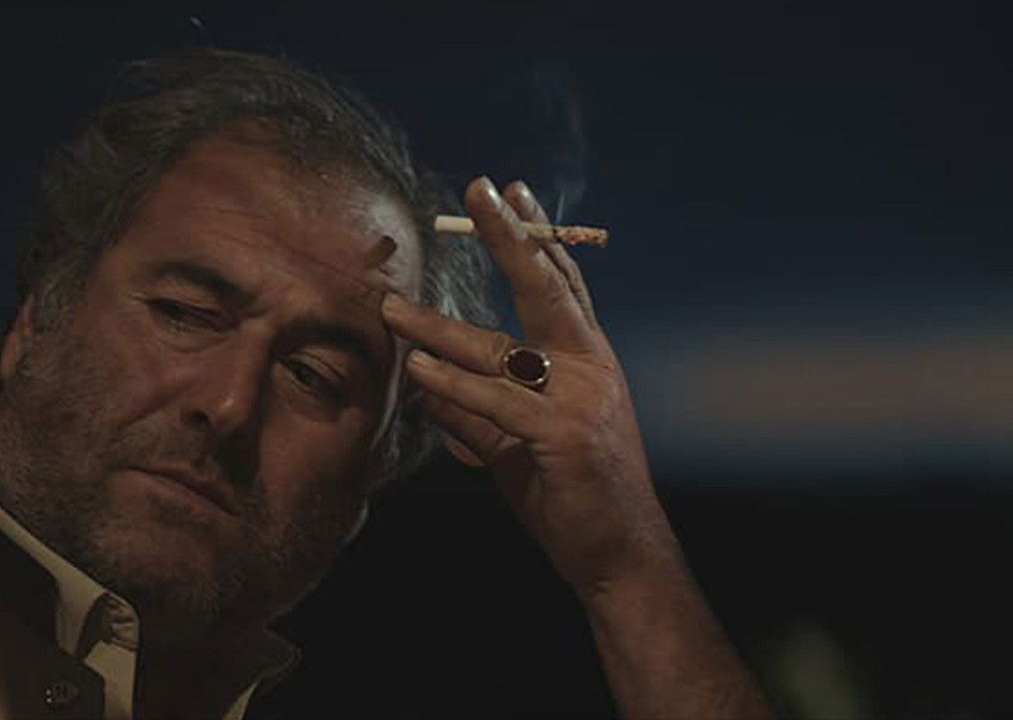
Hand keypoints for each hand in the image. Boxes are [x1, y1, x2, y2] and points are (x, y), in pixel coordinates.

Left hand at [381, 177, 678, 597]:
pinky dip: (455, 386)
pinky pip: (498, 403)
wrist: (621, 555)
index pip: (561, 284)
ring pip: (501, 350)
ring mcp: (582, 398)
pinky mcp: (563, 434)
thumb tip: (426, 384)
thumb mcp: (519, 445)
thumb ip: (477, 412)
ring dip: (438, 329)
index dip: (536, 236)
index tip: (511, 190)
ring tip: (390, 309)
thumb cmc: (573, 496)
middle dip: (512, 235)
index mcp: (588, 360)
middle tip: (480, 188)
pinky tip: (420, 369)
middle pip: (546, 287)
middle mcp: (591, 367)